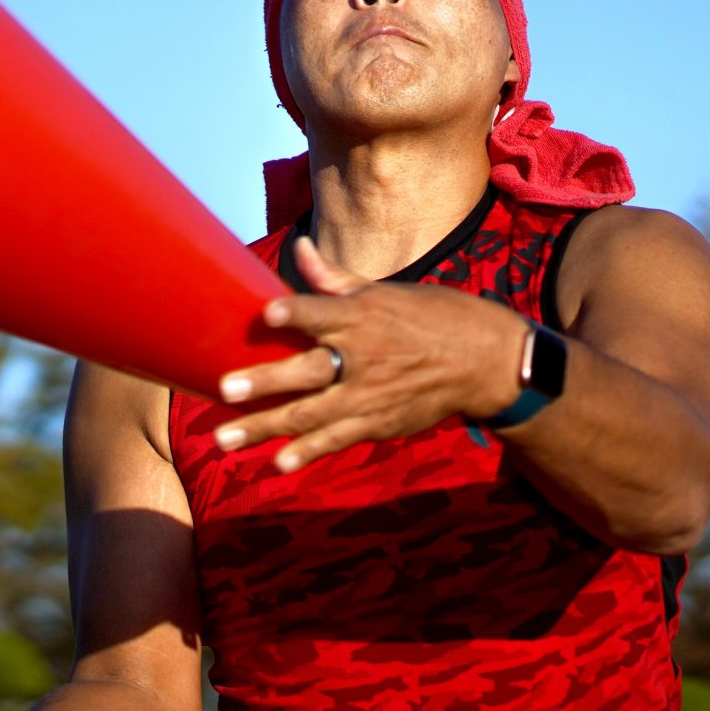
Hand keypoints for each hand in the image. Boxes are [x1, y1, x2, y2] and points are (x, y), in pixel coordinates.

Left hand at [214, 235, 529, 469]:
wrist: (485, 362)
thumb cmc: (433, 316)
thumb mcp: (388, 291)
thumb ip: (336, 280)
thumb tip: (300, 248)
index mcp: (365, 316)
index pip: (323, 313)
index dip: (294, 313)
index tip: (266, 315)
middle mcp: (364, 357)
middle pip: (308, 372)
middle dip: (265, 382)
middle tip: (225, 390)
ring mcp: (370, 395)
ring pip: (310, 415)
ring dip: (265, 427)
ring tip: (224, 438)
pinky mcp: (379, 423)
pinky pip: (337, 440)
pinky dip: (307, 452)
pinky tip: (277, 461)